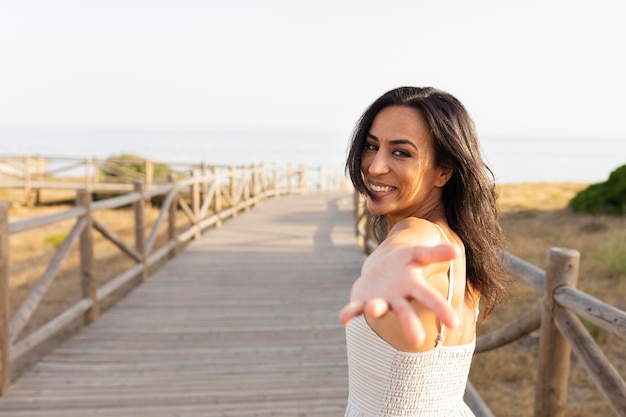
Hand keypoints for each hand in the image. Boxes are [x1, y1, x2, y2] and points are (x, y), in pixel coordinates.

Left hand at [338, 244, 458, 346]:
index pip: (429, 297)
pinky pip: (355, 308)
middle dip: (410, 324)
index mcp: (413, 286)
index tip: (453, 323)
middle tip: (417, 341)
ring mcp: (379, 301)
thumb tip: (456, 250)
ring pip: (378, 308)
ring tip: (374, 310)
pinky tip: (343, 318)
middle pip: (405, 311)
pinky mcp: (361, 301)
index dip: (441, 308)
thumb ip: (435, 253)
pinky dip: (349, 312)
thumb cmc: (403, 264)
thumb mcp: (417, 254)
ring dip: (376, 309)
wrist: (379, 271)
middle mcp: (397, 299)